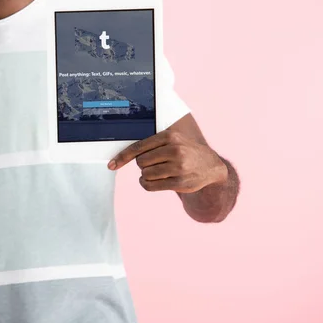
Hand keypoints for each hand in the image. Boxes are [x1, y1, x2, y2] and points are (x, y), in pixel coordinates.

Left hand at [108, 128, 227, 193]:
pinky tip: (155, 181)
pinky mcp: (180, 183)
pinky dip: (148, 184)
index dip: (123, 157)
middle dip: (143, 165)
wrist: (211, 166)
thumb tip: (125, 152)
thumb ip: (153, 143)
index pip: (139, 147)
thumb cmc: (186, 151)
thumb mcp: (174, 140)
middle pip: (141, 162)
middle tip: (155, 163)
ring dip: (146, 175)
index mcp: (170, 136)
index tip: (111, 164)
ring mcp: (178, 167)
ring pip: (145, 175)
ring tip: (158, 172)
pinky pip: (151, 186)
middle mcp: (175, 150)